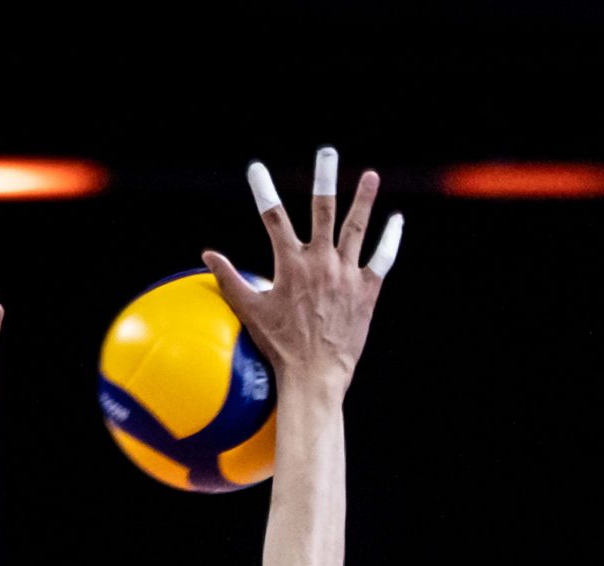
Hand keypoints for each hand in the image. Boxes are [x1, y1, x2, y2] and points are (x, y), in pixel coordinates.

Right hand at [204, 147, 402, 385]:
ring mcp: (347, 275)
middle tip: (328, 151)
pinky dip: (390, 240)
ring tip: (371, 175)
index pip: (273, 217)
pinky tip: (396, 220)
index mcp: (290, 263)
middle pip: (322, 210)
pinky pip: (382, 259)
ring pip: (357, 228)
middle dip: (324, 178)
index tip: (255, 168)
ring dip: (364, 200)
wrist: (315, 375)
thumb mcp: (250, 309)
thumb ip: (229, 278)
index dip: (263, 190)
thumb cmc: (280, 346)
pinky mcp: (367, 292)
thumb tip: (207, 254)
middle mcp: (320, 262)